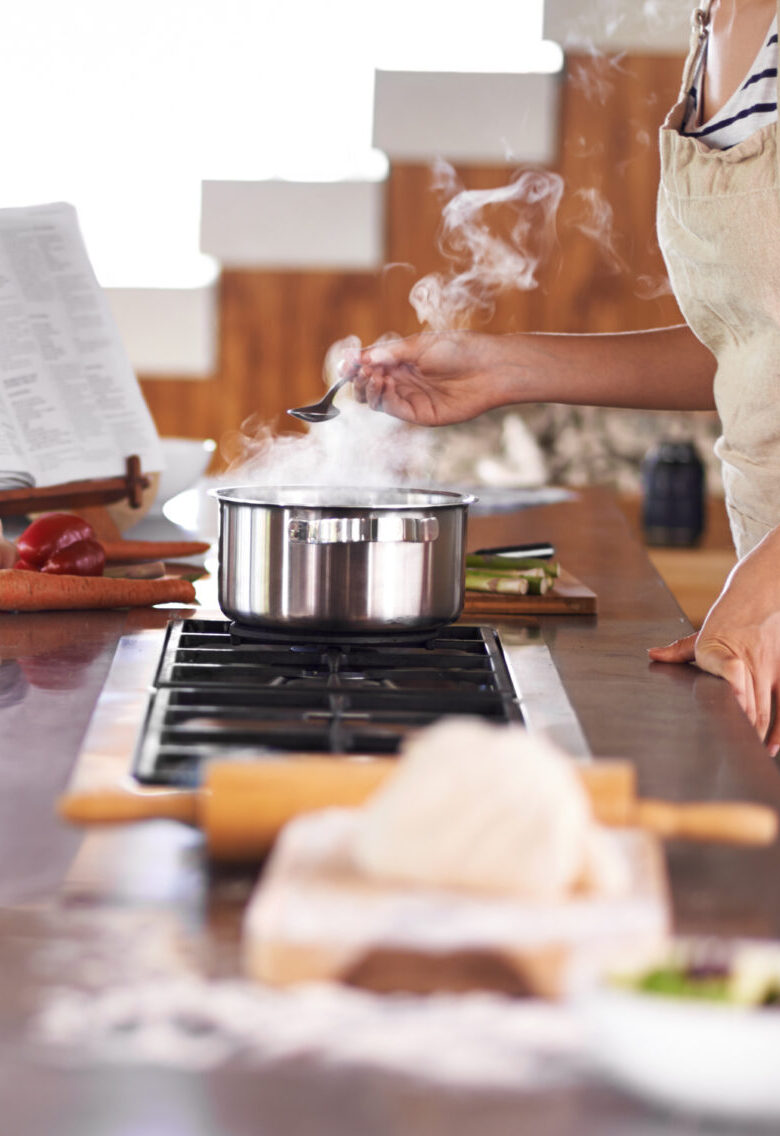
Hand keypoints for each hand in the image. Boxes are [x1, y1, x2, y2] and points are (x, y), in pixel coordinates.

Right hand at [350, 331, 515, 425]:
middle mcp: (402, 380)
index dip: (354, 365)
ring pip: (375, 400)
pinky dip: (381, 397)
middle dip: (357, 378)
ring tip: (372, 375)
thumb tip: (360, 357)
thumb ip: (389, 353)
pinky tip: (384, 383)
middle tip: (358, 370)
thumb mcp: (419, 345)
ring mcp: (409, 398)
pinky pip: (391, 409)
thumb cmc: (459, 350)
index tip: (345, 361)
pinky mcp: (418, 414)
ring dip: (367, 387)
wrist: (488, 368)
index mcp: (401, 360)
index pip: (369, 365)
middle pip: (367, 385)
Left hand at [648, 528, 779, 754]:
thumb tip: (652, 655)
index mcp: (720, 650)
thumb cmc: (731, 615)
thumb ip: (680, 650)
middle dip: (737, 732)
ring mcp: (770, 666)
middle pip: (745, 705)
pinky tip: (771, 746)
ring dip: (757, 736)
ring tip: (748, 755)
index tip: (726, 712)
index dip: (730, 690)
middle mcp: (748, 660)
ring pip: (765, 710)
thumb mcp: (704, 631)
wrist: (764, 592)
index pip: (723, 669)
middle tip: (728, 756)